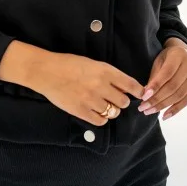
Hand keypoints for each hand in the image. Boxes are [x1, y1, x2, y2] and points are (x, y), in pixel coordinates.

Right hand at [29, 51, 146, 126]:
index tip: (140, 94)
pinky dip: (101, 118)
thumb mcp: (92, 63)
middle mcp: (101, 86)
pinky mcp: (81, 111)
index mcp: (105, 71)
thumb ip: (108, 74)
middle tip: (114, 99)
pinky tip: (95, 112)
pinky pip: (100, 121)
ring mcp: (91, 100)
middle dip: (121, 101)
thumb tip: (123, 87)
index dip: (138, 91)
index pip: (131, 85)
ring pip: (113, 112)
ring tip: (103, 105)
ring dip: (111, 110)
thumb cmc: (68, 64)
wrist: (47, 72)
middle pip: (124, 102)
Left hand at [138, 39, 186, 120]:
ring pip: (179, 95)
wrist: (185, 54)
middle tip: (143, 107)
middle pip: (173, 87)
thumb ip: (154, 77)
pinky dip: (175, 109)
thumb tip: (145, 95)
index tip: (143, 97)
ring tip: (149, 111)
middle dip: (157, 99)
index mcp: (178, 55)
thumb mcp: (158, 62)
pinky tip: (165, 115)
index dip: (155, 86)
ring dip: (163, 106)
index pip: (166, 73)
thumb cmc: (167, 58)